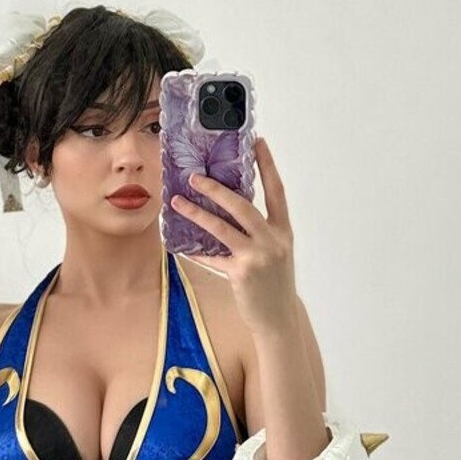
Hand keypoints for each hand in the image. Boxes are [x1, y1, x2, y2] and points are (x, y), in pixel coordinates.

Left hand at [169, 136, 297, 335]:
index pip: (276, 190)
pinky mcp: (241, 274)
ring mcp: (257, 257)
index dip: (267, 165)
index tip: (258, 141)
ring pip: (222, 228)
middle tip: (195, 176)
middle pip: (243, 205)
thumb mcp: (274, 253)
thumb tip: (229, 208)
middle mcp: (272, 240)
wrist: (278, 319)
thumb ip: (258, 231)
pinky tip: (181, 245)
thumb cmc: (273, 284)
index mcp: (283, 231)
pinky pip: (212, 257)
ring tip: (177, 202)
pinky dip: (196, 251)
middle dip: (217, 189)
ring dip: (197, 213)